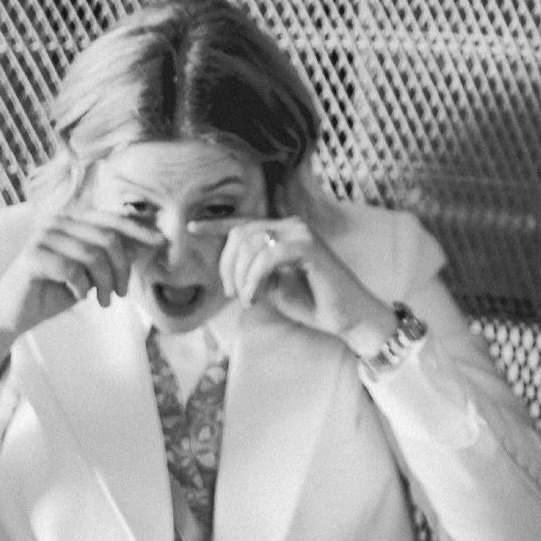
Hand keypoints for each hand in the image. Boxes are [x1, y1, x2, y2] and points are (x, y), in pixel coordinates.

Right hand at [0, 207, 160, 354]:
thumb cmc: (58, 289)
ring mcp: (42, 237)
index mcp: (72, 220)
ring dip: (105, 283)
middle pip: (107, 239)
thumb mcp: (94, 273)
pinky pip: (72, 270)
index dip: (139, 231)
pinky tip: (79, 297)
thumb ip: (116, 257)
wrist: (17, 312)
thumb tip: (149, 244)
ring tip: (105, 300)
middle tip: (122, 293)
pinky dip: (82, 288)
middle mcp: (57, 222)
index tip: (162, 244)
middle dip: (123, 268)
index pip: (112, 219)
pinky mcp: (32, 256)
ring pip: (93, 256)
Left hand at [202, 215, 395, 355]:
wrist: (348, 317)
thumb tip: (231, 268)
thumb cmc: (314, 303)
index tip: (191, 228)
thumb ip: (254, 271)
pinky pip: (266, 257)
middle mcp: (293, 226)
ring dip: (240, 277)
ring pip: (250, 244)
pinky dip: (254, 280)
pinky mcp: (308, 247)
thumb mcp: (274, 285)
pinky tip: (256, 299)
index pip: (244, 223)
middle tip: (232, 293)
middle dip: (227, 265)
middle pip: (241, 232)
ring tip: (248, 299)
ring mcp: (302, 234)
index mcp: (284, 232)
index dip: (216, 224)